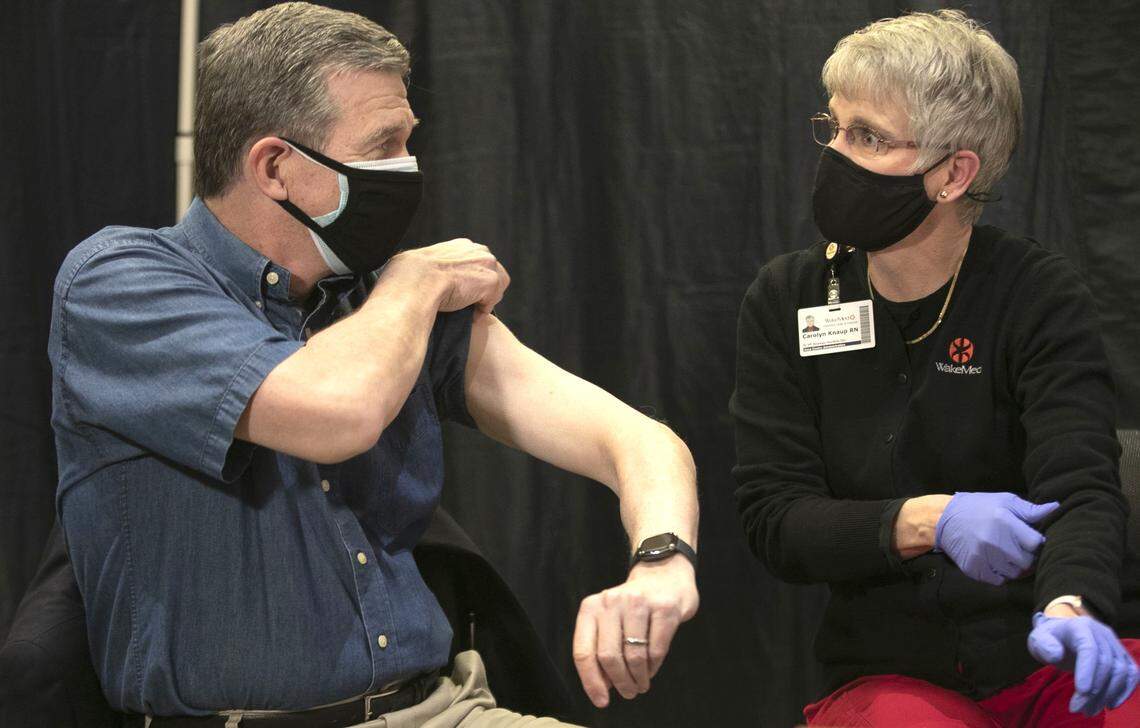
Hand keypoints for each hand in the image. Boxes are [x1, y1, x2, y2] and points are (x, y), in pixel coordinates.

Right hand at [386, 238, 509, 312]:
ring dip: (485, 299)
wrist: (415, 283)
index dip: (472, 279)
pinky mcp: (491, 281)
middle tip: (470, 304)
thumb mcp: (420, 265)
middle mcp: (477, 250)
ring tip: (470, 311)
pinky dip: (482, 311)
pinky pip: (492, 301)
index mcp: (461, 245)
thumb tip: (423, 275)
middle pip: (493, 272)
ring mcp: (486, 264)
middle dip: (484, 288)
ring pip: (497, 286)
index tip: (462, 292)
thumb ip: (434, 267)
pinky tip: (470, 316)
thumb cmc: (409, 278)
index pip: (477, 261)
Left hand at [572, 556, 698, 707]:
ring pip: (633, 656)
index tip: (601, 700)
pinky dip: (654, 666)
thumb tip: (603, 686)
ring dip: (639, 678)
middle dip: (620, 682)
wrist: (664, 573)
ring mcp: (639, 603)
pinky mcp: (664, 608)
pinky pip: (657, 649)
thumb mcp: (609, 619)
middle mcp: (611, 602)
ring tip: (642, 684)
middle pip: (608, 656)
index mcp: (591, 607)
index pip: (583, 652)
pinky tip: (653, 668)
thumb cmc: (633, 606)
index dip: (591, 681)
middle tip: (629, 692)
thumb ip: (601, 647)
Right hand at [934, 492, 1058, 584]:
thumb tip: (1056, 508)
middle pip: (1027, 562)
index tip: (1032, 540)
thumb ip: (1030, 509)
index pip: (1036, 543)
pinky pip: (998, 580)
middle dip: (1028, 557)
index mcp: (1004, 521)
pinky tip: (995, 562)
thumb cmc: (979, 507)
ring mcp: (983, 557)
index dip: (1038, 543)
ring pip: (1014, 573)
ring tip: (1007, 555)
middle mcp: (994, 541)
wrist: (944, 518)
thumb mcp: (1004, 501)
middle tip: (1020, 549)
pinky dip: (1000, 574)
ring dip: (1015, 567)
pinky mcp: (974, 569)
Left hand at [1028, 611, 1138, 714]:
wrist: (1062, 635)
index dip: (1088, 671)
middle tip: (1079, 709)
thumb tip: (1055, 655)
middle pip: (1106, 663)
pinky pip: (1132, 674)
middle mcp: (1101, 633)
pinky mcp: (1122, 656)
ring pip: (1121, 671)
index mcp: (1080, 626)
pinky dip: (1124, 691)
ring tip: (1089, 710)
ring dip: (1108, 695)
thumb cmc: (1049, 639)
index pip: (1089, 649)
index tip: (1081, 692)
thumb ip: (1043, 645)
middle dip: (1094, 690)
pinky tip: (1109, 704)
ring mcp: (1115, 644)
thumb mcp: (1038, 639)